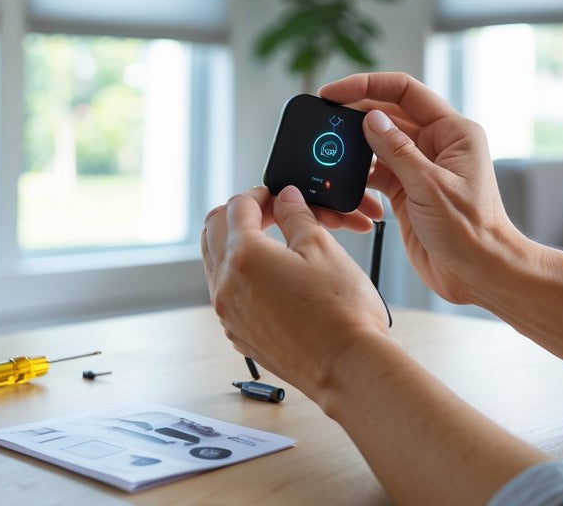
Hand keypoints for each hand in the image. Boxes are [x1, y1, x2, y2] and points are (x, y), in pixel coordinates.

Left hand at [201, 185, 389, 398]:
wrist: (349, 368)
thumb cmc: (342, 311)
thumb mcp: (322, 247)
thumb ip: (296, 215)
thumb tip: (285, 198)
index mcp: (244, 257)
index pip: (238, 207)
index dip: (260, 194)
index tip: (279, 197)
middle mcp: (225, 285)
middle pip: (213, 230)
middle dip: (239, 214)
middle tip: (270, 214)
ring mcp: (228, 314)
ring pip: (214, 263)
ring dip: (234, 244)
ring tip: (271, 242)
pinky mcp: (238, 334)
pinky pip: (225, 294)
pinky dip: (238, 276)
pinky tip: (270, 277)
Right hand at [319, 72, 526, 304]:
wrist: (480, 274)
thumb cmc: (471, 231)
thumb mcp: (430, 187)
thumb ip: (397, 151)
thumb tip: (370, 119)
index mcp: (452, 132)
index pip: (405, 91)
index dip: (367, 85)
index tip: (334, 92)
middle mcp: (437, 143)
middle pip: (388, 114)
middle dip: (355, 115)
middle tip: (323, 120)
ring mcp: (420, 167)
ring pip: (378, 144)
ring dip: (355, 148)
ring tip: (329, 152)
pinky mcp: (407, 190)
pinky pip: (376, 172)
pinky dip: (359, 176)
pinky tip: (345, 182)